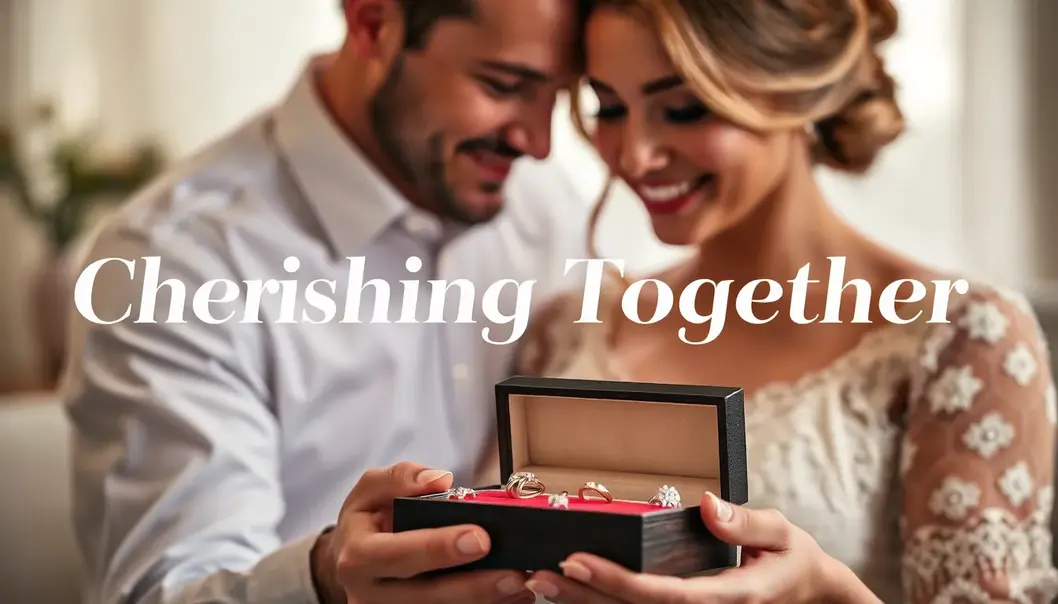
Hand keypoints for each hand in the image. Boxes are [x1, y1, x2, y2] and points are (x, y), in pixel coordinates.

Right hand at [312, 461, 535, 603]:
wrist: (350, 561)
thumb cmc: (366, 523)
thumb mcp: (369, 491)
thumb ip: (399, 477)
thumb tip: (437, 479)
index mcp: (358, 557)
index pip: (398, 555)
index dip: (438, 548)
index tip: (479, 538)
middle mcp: (370, 594)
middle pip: (425, 596)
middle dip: (473, 587)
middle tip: (513, 574)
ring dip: (484, 602)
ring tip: (520, 586)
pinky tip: (512, 598)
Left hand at [525, 491, 879, 603]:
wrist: (807, 593)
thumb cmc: (792, 559)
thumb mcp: (783, 533)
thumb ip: (748, 521)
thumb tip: (708, 504)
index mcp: (729, 596)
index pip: (666, 595)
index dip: (618, 582)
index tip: (576, 561)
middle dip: (585, 595)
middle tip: (538, 574)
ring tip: (538, 584)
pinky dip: (601, 603)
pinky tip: (568, 592)